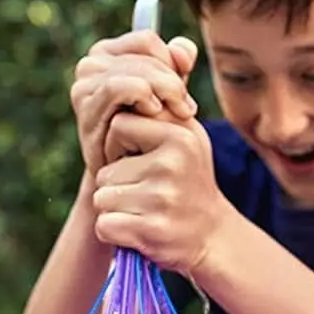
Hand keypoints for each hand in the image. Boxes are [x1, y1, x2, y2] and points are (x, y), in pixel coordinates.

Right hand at [72, 32, 197, 177]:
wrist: (128, 181)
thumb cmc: (148, 135)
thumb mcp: (168, 98)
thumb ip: (177, 68)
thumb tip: (184, 49)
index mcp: (109, 54)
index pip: (146, 41)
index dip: (171, 61)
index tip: (185, 89)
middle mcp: (91, 65)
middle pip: (142, 54)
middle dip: (171, 80)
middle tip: (187, 108)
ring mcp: (84, 86)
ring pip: (133, 69)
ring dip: (163, 88)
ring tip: (177, 112)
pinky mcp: (85, 109)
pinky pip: (116, 87)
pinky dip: (141, 94)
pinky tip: (155, 112)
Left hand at [93, 113, 232, 276]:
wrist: (212, 236)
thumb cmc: (188, 183)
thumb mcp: (184, 138)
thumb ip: (158, 112)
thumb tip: (128, 77)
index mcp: (179, 134)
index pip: (118, 126)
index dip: (118, 146)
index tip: (136, 160)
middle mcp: (172, 162)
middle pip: (105, 168)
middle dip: (115, 184)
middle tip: (143, 193)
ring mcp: (162, 197)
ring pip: (101, 198)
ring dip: (113, 209)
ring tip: (142, 211)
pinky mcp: (152, 229)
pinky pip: (104, 225)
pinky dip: (113, 232)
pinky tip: (135, 230)